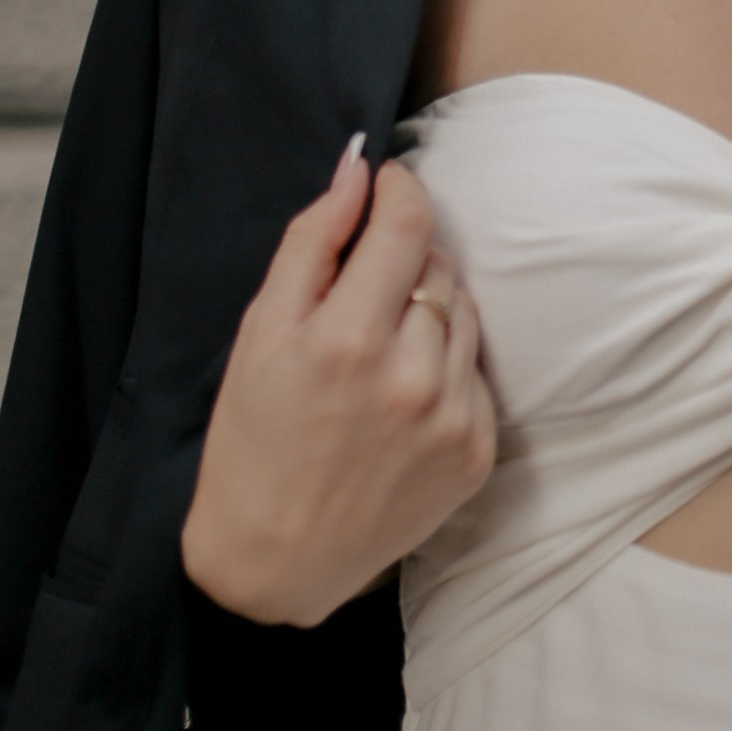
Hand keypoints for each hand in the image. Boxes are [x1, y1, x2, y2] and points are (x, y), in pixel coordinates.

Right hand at [181, 142, 496, 626]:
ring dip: (429, 310)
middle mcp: (412, 376)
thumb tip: (356, 169)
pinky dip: (445, 365)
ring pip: (464, 312)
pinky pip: (475, 371)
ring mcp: (452, 417)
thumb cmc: (253, 440)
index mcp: (349, 339)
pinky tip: (400, 395)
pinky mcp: (478, 452)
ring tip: (378, 348)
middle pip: (438, 264)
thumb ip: (311, 242)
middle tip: (359, 295)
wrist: (274, 561)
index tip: (386, 188)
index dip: (400, 191)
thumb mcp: (260, 333)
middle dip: (403, 260)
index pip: (408, 224)